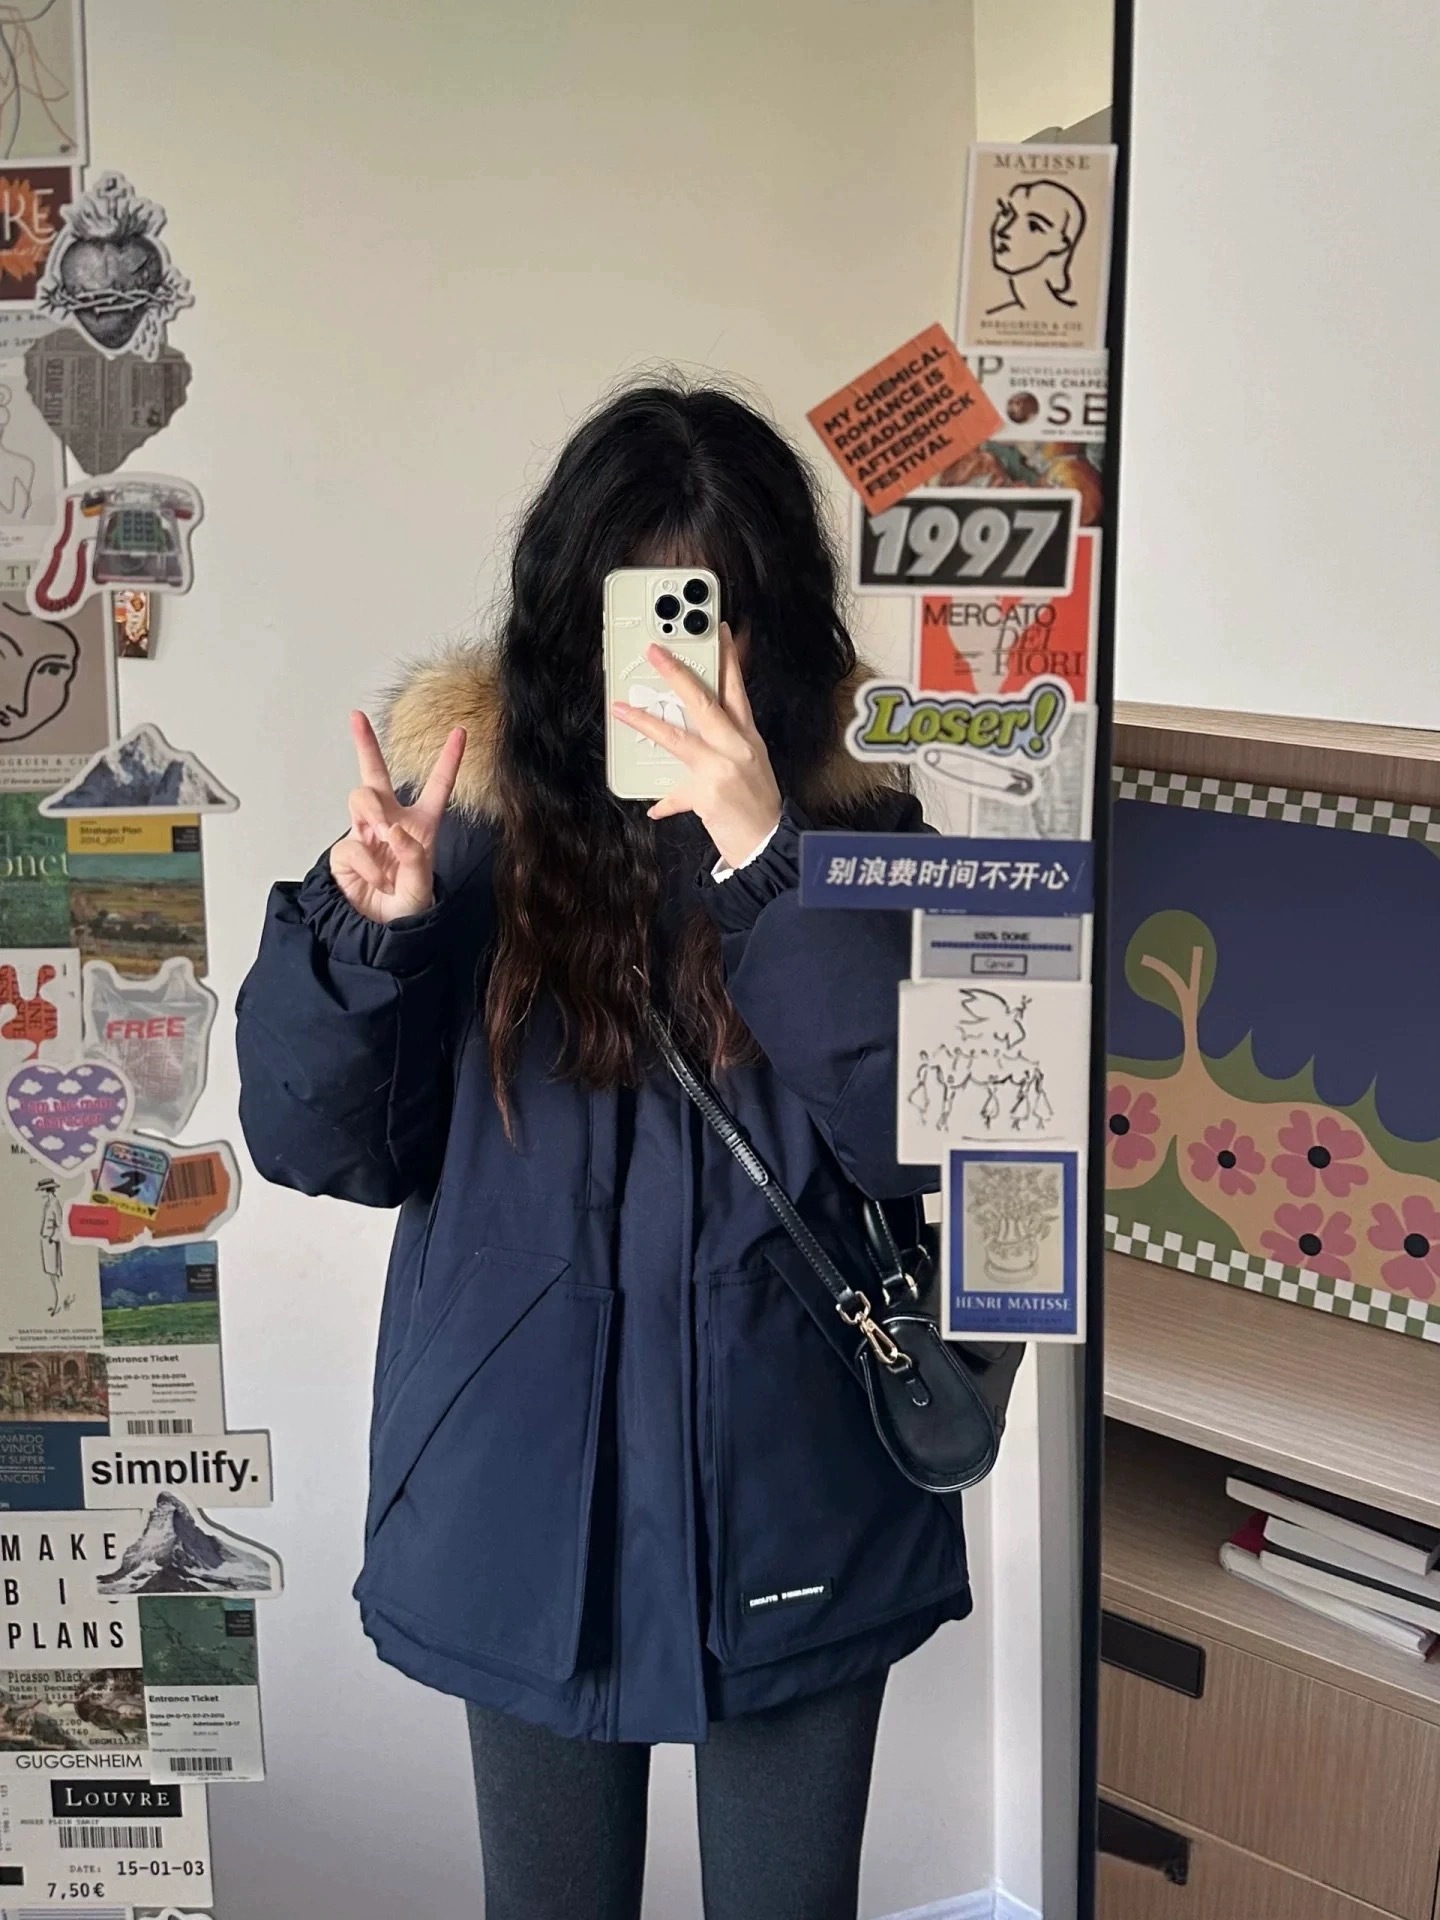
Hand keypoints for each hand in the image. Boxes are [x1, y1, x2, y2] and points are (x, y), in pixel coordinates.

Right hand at [329, 712, 466, 923]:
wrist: (382, 933)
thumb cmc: (409, 908)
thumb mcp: (423, 887)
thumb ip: (414, 858)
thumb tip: (392, 832)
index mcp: (422, 826)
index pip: (437, 787)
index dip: (449, 759)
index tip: (460, 730)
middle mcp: (391, 823)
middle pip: (376, 775)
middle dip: (365, 744)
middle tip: (357, 717)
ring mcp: (366, 834)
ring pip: (360, 797)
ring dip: (372, 812)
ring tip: (382, 837)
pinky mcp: (345, 852)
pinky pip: (352, 844)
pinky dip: (367, 864)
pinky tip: (378, 881)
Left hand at [611, 625, 781, 867]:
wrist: (770, 842)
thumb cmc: (757, 804)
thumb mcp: (750, 765)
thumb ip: (724, 745)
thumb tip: (694, 733)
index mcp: (748, 736)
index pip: (737, 689)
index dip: (729, 658)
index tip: (720, 631)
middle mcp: (737, 747)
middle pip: (705, 701)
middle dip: (678, 674)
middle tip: (655, 652)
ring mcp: (721, 768)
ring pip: (679, 736)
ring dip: (646, 722)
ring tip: (622, 709)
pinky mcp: (707, 793)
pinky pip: (675, 793)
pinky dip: (664, 800)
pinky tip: (653, 806)